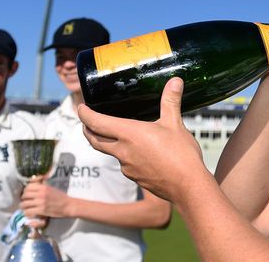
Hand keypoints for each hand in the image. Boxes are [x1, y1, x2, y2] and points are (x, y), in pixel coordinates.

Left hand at [20, 177, 72, 219]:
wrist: (68, 206)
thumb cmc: (60, 197)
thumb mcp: (51, 188)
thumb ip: (42, 185)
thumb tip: (35, 180)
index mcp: (44, 187)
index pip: (28, 187)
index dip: (25, 191)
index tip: (27, 194)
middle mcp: (41, 194)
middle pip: (24, 195)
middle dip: (23, 199)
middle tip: (25, 201)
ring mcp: (41, 202)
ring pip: (24, 204)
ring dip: (24, 207)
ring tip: (26, 208)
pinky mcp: (41, 210)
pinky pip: (28, 212)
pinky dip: (27, 213)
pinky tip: (30, 213)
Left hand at [79, 77, 206, 202]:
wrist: (188, 186)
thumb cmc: (181, 155)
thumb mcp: (175, 124)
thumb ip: (171, 101)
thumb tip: (175, 81)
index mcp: (130, 134)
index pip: (97, 123)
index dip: (85, 115)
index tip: (80, 108)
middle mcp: (123, 151)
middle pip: (95, 140)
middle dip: (87, 130)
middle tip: (87, 123)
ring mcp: (127, 167)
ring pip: (111, 152)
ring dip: (108, 143)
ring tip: (116, 135)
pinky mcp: (135, 178)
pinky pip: (124, 164)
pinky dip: (125, 156)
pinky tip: (138, 153)